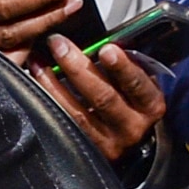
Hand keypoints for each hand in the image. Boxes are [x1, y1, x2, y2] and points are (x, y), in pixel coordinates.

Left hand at [40, 32, 165, 163]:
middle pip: (104, 97)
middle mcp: (132, 127)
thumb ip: (127, 65)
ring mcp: (107, 142)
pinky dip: (47, 99)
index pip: (138, 85)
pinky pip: (63, 122)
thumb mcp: (139, 84)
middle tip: (59, 45)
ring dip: (54, 83)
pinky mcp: (84, 148)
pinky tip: (38, 79)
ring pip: (78, 112)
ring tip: (40, 61)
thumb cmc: (131, 100)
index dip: (122, 67)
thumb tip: (100, 40)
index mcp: (150, 106)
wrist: (125, 136)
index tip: (106, 49)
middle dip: (79, 68)